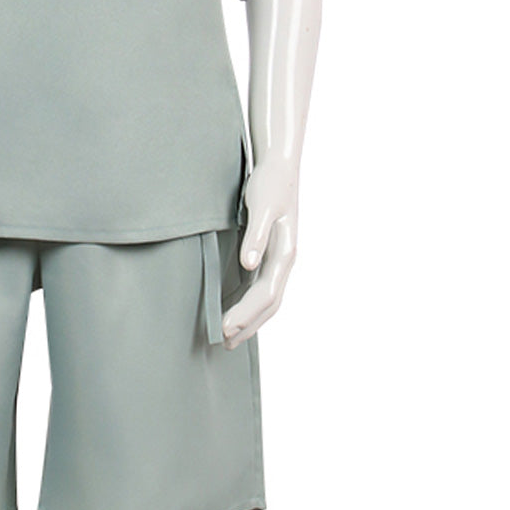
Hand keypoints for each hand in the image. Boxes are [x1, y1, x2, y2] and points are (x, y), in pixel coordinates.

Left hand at [222, 153, 298, 347]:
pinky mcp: (268, 254)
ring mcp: (277, 259)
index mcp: (285, 253)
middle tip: (224, 342)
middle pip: (268, 303)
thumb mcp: (262, 206)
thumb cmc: (271, 185)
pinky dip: (247, 302)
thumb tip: (249, 264)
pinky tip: (231, 308)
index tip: (225, 327)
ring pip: (266, 299)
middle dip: (248, 324)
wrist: (279, 167)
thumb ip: (256, 236)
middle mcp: (284, 261)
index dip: (246, 314)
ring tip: (229, 337)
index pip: (266, 294)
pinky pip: (259, 286)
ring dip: (249, 319)